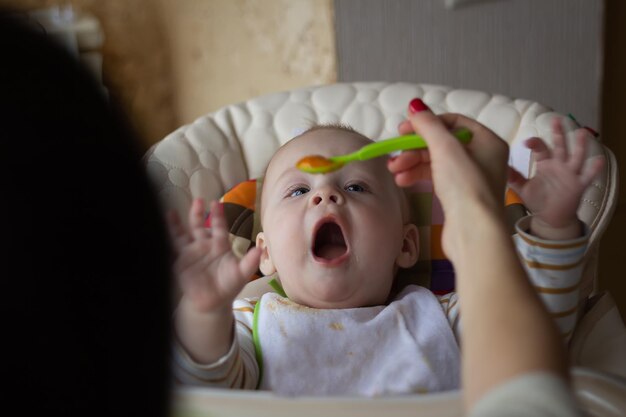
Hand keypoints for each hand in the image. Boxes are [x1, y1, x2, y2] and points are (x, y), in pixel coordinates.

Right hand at [167, 199, 261, 313]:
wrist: (213, 302)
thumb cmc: (228, 285)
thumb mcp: (241, 274)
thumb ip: (250, 262)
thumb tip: (261, 250)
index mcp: (219, 245)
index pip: (218, 227)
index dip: (217, 216)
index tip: (216, 203)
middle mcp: (204, 245)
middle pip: (199, 226)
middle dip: (197, 214)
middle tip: (198, 200)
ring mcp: (190, 253)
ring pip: (182, 234)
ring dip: (177, 224)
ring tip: (171, 213)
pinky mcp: (180, 262)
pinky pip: (172, 249)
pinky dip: (166, 240)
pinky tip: (159, 232)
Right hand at [388, 99, 508, 258]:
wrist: (474, 232)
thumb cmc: (465, 186)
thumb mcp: (445, 148)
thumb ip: (428, 125)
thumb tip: (415, 105)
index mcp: (487, 141)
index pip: (453, 122)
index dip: (427, 123)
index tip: (403, 130)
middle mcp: (483, 157)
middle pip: (442, 143)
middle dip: (414, 148)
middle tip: (394, 155)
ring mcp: (471, 178)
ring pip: (436, 161)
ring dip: (412, 163)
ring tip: (394, 171)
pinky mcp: (460, 196)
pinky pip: (437, 178)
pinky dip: (419, 176)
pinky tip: (403, 181)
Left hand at [507, 117, 603, 239]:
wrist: (551, 217)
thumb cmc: (538, 200)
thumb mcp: (523, 189)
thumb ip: (514, 178)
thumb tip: (501, 167)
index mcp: (545, 164)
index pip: (541, 148)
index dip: (535, 143)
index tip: (527, 142)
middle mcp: (559, 166)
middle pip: (560, 146)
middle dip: (559, 133)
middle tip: (557, 119)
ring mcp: (570, 174)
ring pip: (576, 156)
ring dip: (579, 145)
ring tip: (582, 132)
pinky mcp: (579, 185)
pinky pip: (588, 176)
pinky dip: (594, 169)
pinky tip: (598, 160)